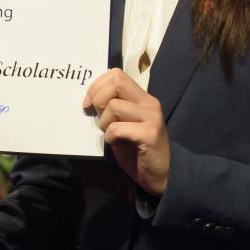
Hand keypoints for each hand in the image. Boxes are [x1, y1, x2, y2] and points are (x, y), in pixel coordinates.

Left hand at [83, 68, 169, 196]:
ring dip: (104, 123)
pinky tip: (117, 143)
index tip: (88, 104)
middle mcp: (149, 103)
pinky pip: (117, 128)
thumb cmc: (138, 150)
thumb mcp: (123, 123)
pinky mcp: (150, 134)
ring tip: (111, 135)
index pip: (116, 74)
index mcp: (141, 98)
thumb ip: (112, 109)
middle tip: (100, 119)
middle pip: (116, 82)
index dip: (96, 86)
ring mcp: (151, 117)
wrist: (161, 175)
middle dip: (99, 99)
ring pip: (114, 106)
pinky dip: (110, 137)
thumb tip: (90, 99)